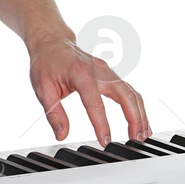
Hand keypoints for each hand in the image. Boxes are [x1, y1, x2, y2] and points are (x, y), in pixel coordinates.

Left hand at [28, 35, 150, 145]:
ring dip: (140, 114)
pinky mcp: (111, 74)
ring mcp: (107, 70)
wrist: (52, 41)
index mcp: (80, 73)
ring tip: (142, 135)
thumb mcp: (42, 89)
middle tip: (135, 140)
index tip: (105, 141)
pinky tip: (140, 122)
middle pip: (124, 94)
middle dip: (133, 118)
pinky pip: (129, 91)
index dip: (101, 124)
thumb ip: (54, 113)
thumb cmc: (46, 63)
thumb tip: (62, 135)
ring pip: (131, 92)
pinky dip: (137, 107)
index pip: (94, 102)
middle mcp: (98, 70)